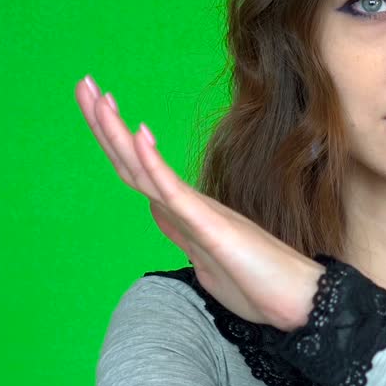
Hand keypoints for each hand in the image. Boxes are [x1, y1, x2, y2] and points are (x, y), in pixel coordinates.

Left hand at [74, 75, 322, 329]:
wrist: (301, 301)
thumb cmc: (261, 286)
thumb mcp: (207, 264)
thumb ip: (183, 236)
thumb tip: (161, 216)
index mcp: (186, 215)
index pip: (138, 173)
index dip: (113, 141)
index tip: (97, 107)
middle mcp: (190, 205)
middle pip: (134, 162)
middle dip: (105, 124)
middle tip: (84, 83)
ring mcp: (200, 212)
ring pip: (147, 169)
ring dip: (118, 132)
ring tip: (98, 96)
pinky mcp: (213, 226)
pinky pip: (176, 192)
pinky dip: (154, 164)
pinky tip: (138, 134)